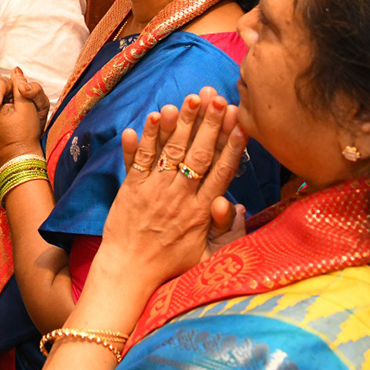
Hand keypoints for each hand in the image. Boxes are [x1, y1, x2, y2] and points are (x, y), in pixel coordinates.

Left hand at [90, 88, 247, 299]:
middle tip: (218, 97)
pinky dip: (143, 138)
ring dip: (179, 123)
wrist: (129, 272)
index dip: (232, 145)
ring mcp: (154, 190)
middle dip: (209, 124)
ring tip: (189, 98)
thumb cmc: (170, 266)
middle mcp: (179, 196)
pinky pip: (138, 159)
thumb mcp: (207, 256)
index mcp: (201, 212)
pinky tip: (150, 117)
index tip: (241, 121)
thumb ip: (227, 232)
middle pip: (198, 154)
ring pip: (170, 151)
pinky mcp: (131, 188)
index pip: (221, 171)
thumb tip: (239, 205)